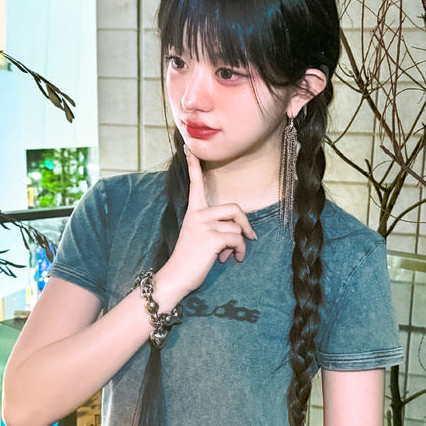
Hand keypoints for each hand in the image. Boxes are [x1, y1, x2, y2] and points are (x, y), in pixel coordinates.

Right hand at [154, 148, 256, 303]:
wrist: (176, 277)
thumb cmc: (190, 259)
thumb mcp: (200, 238)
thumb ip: (216, 228)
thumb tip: (240, 234)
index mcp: (193, 211)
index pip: (195, 183)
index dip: (194, 165)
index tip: (189, 147)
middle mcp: (198, 214)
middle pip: (235, 208)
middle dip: (245, 224)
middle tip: (249, 238)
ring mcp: (204, 225)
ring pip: (238, 227)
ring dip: (240, 244)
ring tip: (232, 255)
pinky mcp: (211, 237)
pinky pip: (237, 239)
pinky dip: (239, 251)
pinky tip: (231, 259)